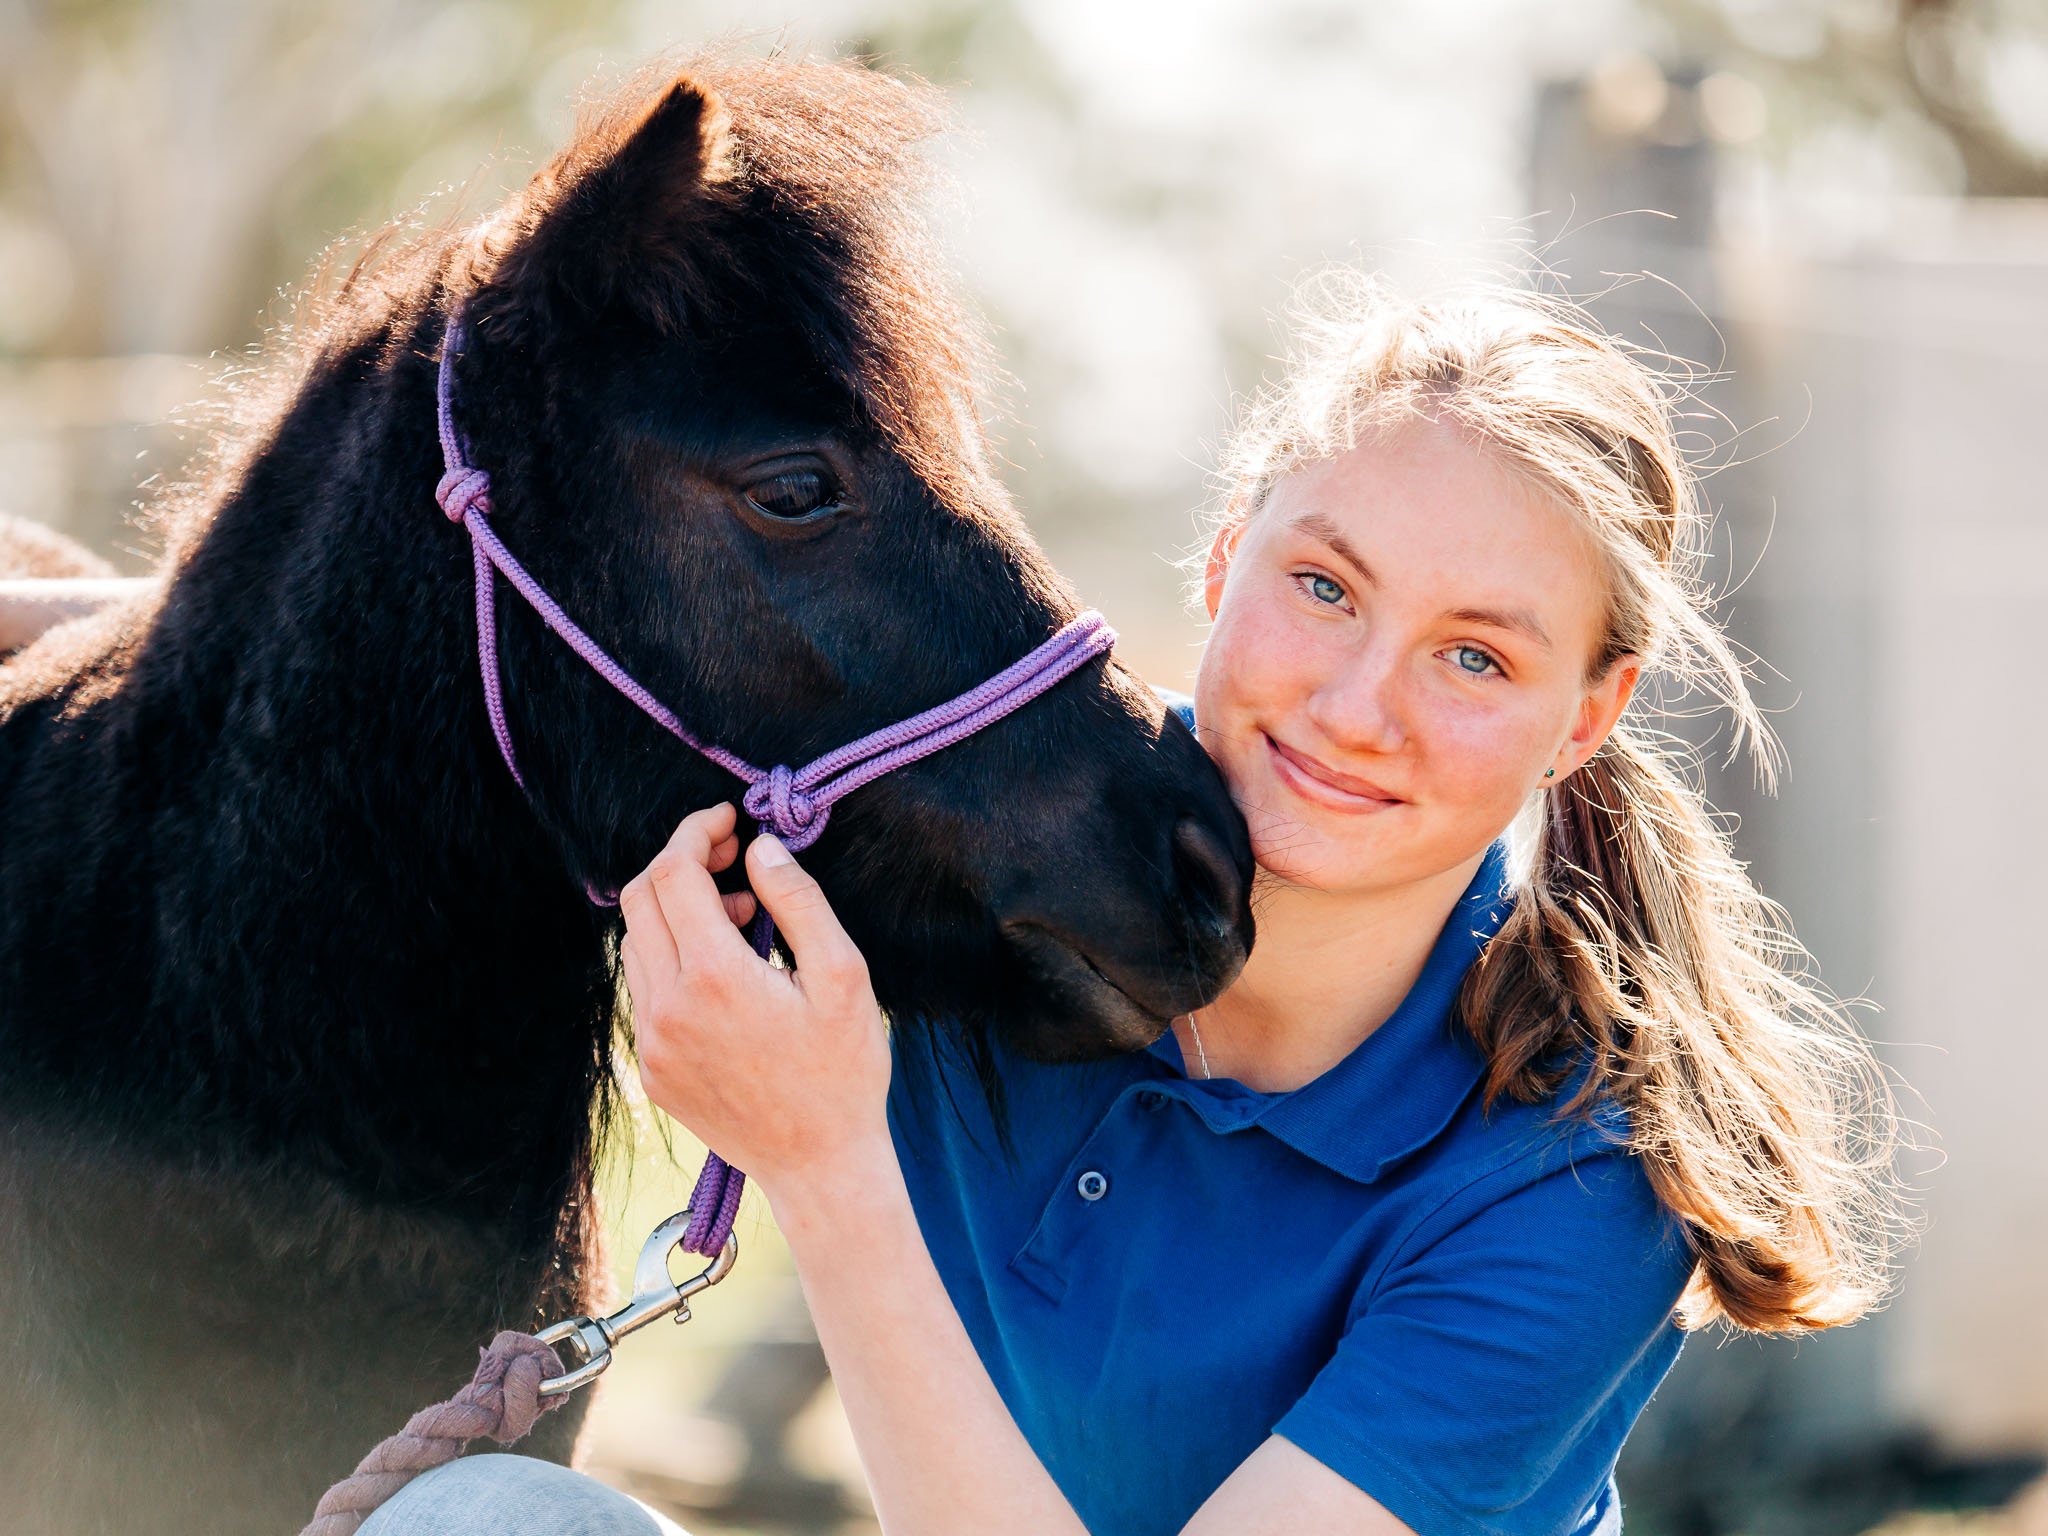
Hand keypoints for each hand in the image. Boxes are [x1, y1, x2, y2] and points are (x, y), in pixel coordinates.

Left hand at [619, 803, 892, 1190]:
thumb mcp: (843, 976)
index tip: (729, 821)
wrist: (819, 1165)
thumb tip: (760, 848)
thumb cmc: (844, 1071)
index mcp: (714, 978)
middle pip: (638, 900)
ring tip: (740, 923)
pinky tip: (724, 973)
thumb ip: (798, 901)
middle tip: (732, 860)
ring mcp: (651, 1043)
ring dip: (677, 913)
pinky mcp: (650, 1070)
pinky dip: (672, 958)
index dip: (696, 832)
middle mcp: (666, 1009)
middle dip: (681, 864)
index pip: (672, 874)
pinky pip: (643, 989)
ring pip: (635, 943)